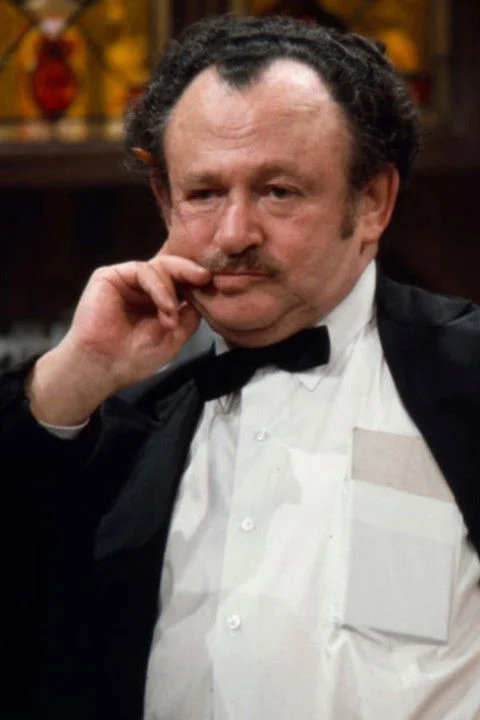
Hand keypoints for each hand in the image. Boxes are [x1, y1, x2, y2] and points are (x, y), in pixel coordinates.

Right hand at [26, 251, 210, 424]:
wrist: (105, 367)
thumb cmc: (135, 358)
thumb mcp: (175, 336)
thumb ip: (190, 315)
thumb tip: (205, 294)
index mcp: (155, 301)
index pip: (179, 281)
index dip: (196, 280)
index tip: (213, 283)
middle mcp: (141, 288)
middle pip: (171, 268)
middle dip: (190, 272)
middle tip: (206, 278)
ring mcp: (126, 281)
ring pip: (160, 267)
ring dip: (171, 292)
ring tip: (170, 318)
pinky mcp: (110, 277)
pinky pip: (143, 270)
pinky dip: (159, 288)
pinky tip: (165, 307)